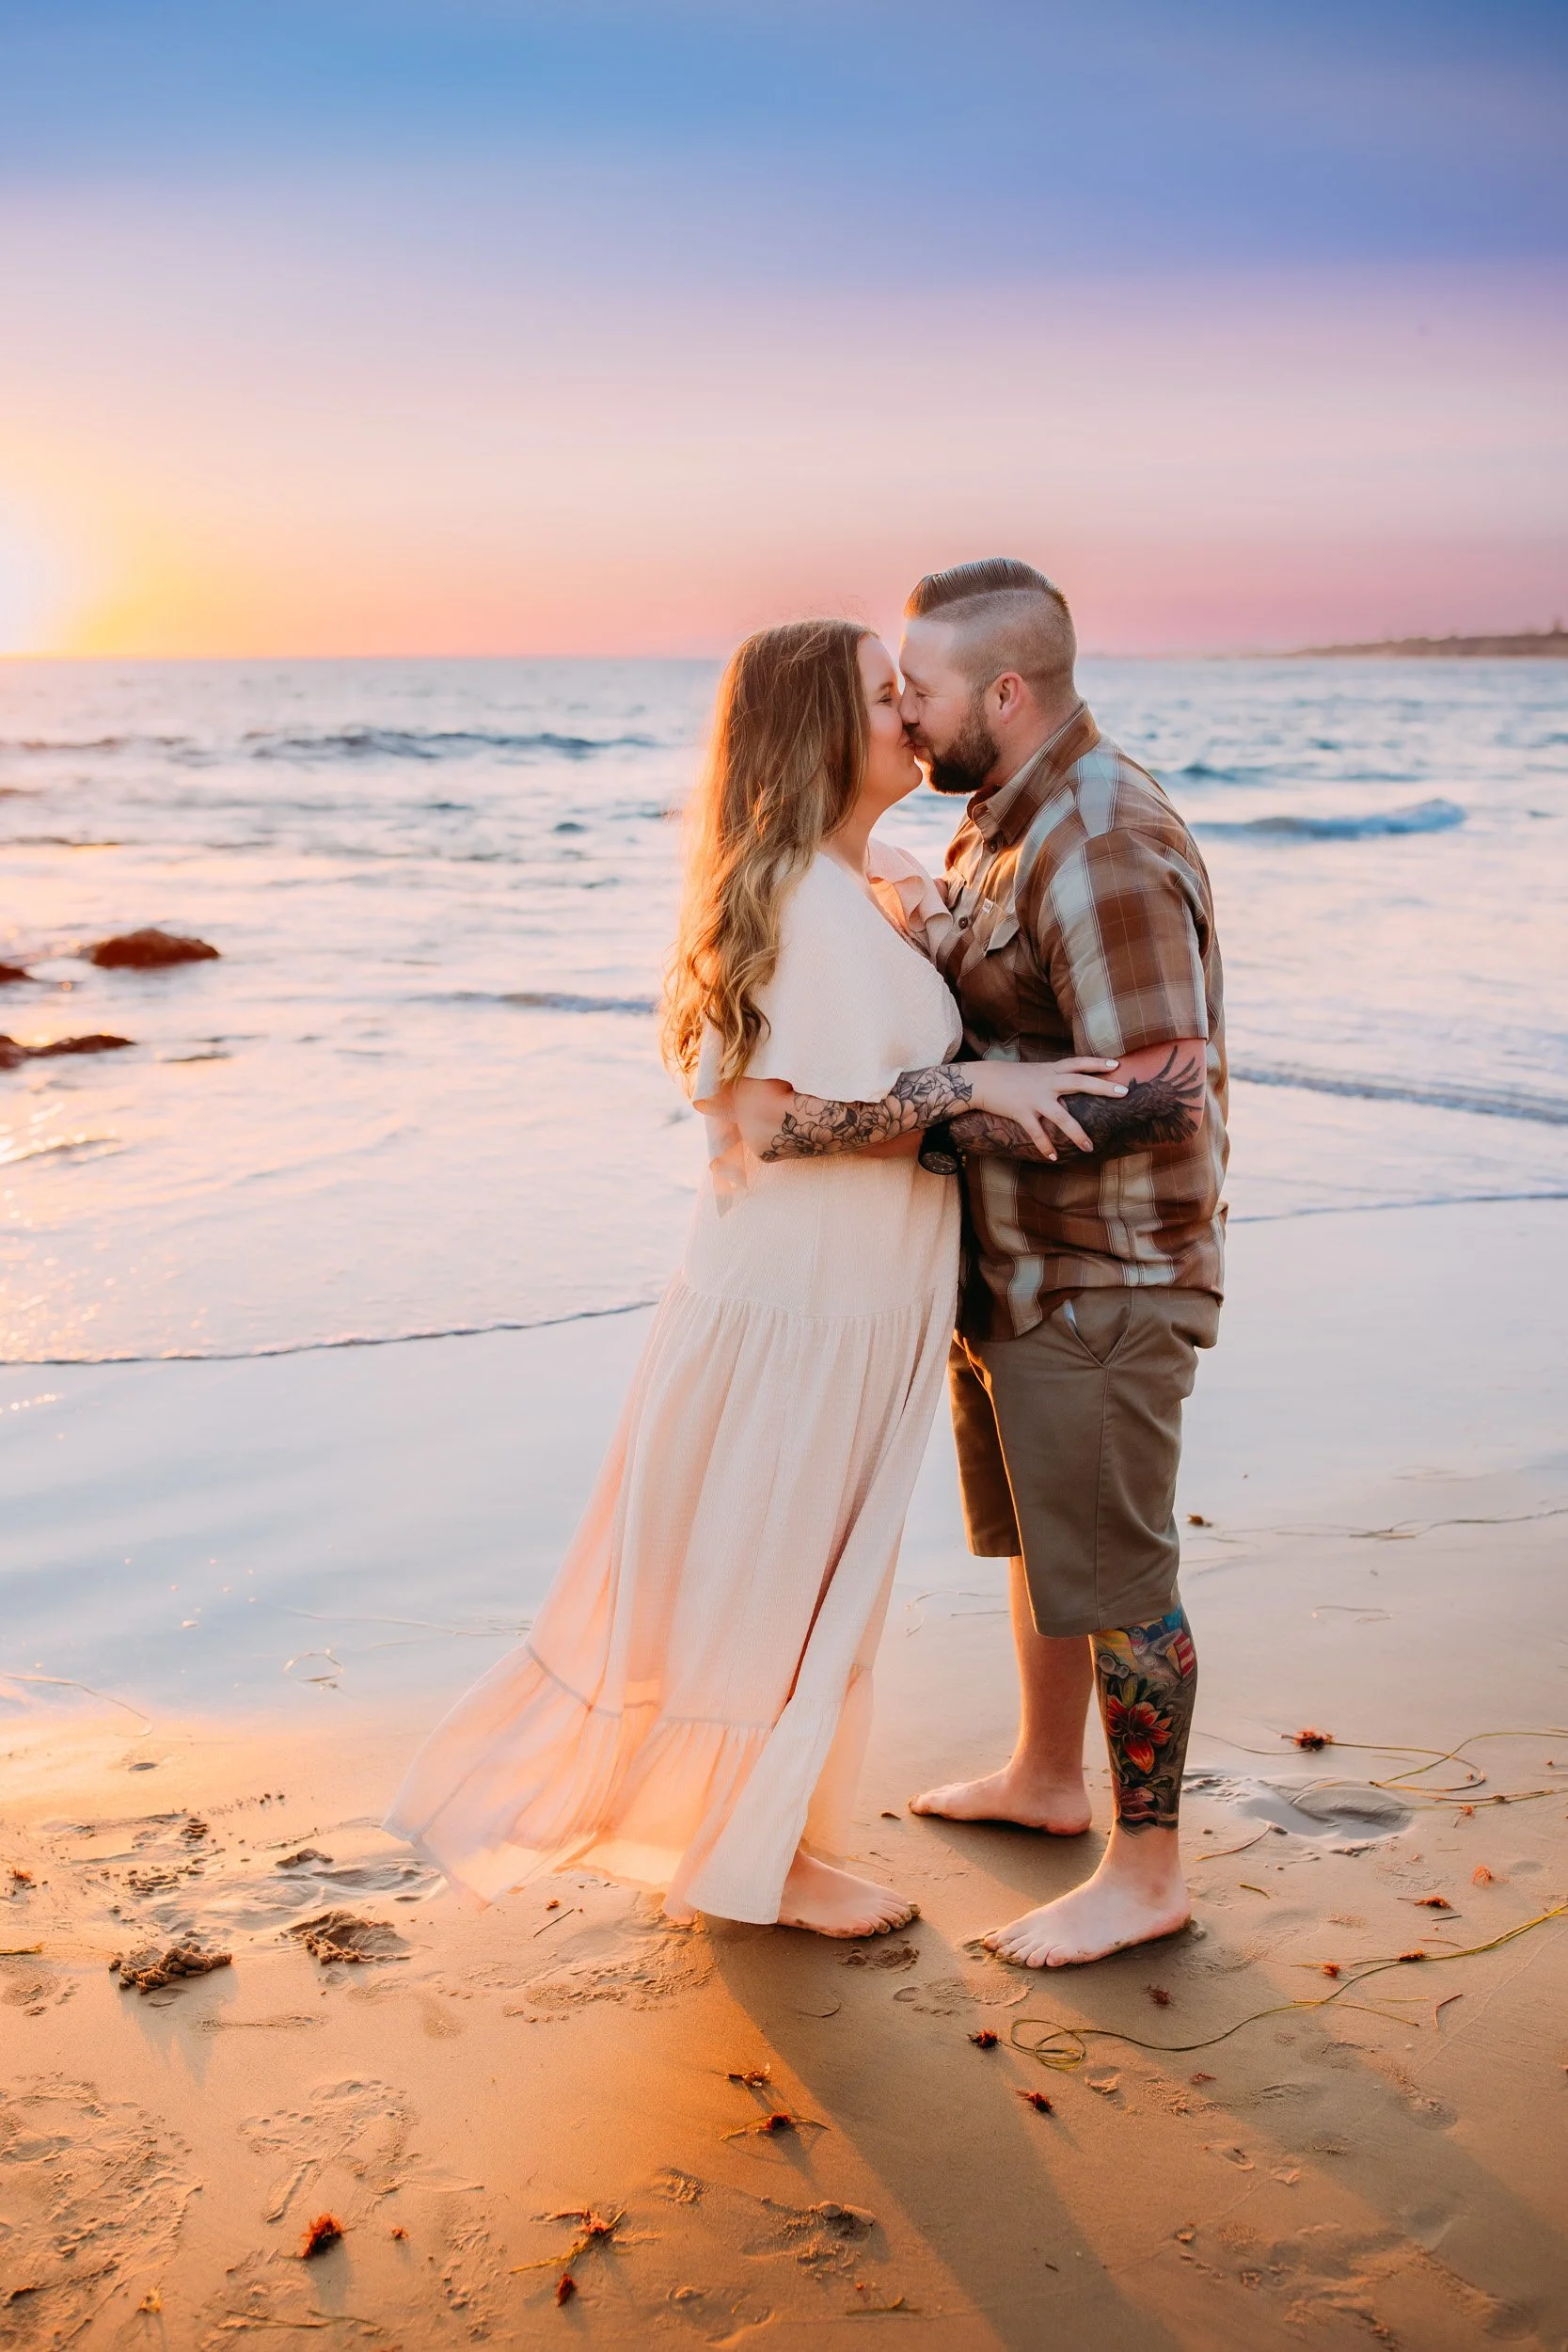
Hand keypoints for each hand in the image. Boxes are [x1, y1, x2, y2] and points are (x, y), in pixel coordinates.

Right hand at [965, 1058, 1124, 1155]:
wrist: (982, 1080)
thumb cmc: (1010, 1077)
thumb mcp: (1035, 1071)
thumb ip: (1053, 1076)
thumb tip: (1071, 1081)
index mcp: (1051, 1070)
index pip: (1078, 1063)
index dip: (1098, 1063)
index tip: (1117, 1064)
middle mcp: (1046, 1082)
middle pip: (1079, 1083)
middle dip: (1102, 1088)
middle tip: (1124, 1092)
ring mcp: (1035, 1098)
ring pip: (1061, 1116)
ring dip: (1076, 1133)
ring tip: (1089, 1147)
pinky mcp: (1021, 1112)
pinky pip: (1037, 1132)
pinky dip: (1045, 1146)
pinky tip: (1053, 1157)